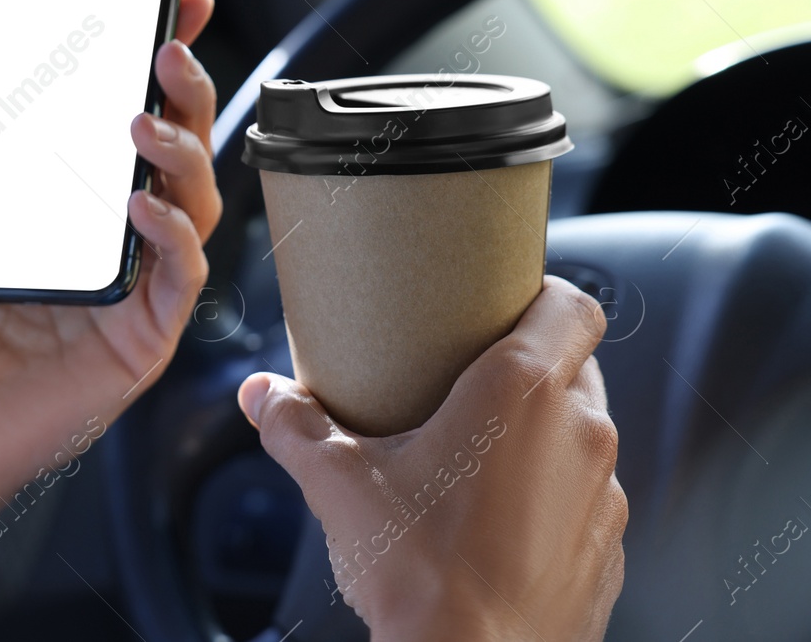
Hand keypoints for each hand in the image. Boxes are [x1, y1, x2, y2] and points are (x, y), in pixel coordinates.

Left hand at [0, 0, 220, 617]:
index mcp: (62, 208)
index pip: (126, 123)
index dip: (160, 67)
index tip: (174, 7)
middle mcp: (105, 243)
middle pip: (175, 154)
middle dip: (185, 93)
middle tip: (166, 51)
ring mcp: (131, 290)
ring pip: (195, 205)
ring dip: (181, 153)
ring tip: (139, 126)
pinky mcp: (143, 340)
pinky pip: (185, 276)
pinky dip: (174, 234)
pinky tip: (141, 206)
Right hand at [240, 276, 626, 641]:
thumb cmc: (418, 574)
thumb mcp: (338, 484)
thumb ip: (295, 425)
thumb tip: (260, 395)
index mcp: (521, 391)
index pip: (572, 306)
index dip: (542, 296)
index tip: (503, 305)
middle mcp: (579, 433)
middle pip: (576, 366)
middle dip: (532, 366)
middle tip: (470, 382)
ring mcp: (604, 495)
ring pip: (584, 434)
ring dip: (544, 434)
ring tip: (482, 456)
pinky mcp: (610, 551)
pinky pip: (588, 499)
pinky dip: (554, 496)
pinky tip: (501, 520)